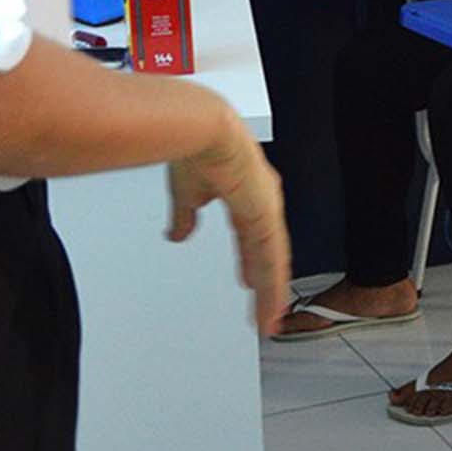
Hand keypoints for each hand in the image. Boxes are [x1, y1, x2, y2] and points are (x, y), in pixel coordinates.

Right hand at [168, 112, 290, 335]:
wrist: (201, 129)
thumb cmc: (195, 149)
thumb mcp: (187, 194)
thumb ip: (185, 217)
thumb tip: (178, 235)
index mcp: (246, 197)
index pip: (253, 240)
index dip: (252, 263)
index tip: (249, 282)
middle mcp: (262, 205)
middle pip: (268, 256)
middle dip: (266, 285)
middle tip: (267, 312)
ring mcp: (267, 211)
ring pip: (273, 263)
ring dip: (271, 293)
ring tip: (269, 321)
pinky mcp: (265, 217)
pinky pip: (272, 259)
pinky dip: (272, 285)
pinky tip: (271, 304)